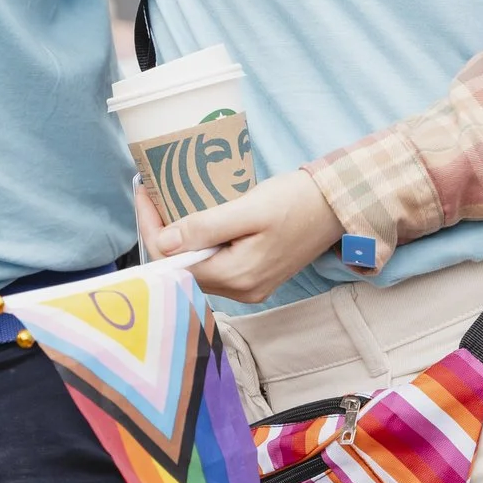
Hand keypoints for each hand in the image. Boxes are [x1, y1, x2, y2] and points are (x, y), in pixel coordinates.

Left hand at [149, 170, 343, 303]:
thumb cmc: (296, 202)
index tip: (144, 192)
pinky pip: (214, 264)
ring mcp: (249, 286)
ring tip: (166, 204)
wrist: (337, 207)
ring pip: (197, 266)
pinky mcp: (255, 276)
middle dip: (161, 232)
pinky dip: (198, 244)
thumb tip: (165, 242)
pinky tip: (193, 222)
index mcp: (237, 276)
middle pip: (182, 267)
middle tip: (151, 195)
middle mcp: (241, 289)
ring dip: (178, 239)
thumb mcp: (248, 209)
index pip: (174, 262)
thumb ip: (206, 227)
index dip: (152, 227)